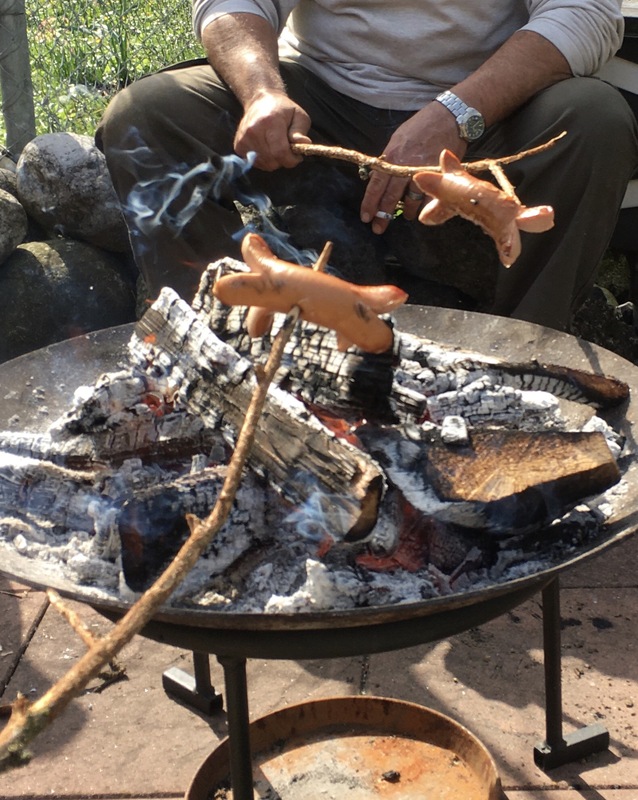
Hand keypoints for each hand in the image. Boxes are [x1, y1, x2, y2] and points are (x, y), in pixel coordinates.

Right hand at [234, 90, 311, 170]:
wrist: (259, 101)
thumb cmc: (282, 109)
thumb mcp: (298, 115)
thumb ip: (301, 131)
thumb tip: (304, 144)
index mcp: (269, 122)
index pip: (280, 152)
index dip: (291, 160)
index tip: (296, 157)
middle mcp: (253, 131)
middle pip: (272, 161)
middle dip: (283, 160)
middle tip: (287, 149)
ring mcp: (243, 139)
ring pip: (265, 164)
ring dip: (274, 161)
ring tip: (276, 147)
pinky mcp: (238, 146)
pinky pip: (255, 163)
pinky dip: (264, 160)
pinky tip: (266, 149)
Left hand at [360, 101, 467, 233]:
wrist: (450, 117)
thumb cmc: (422, 126)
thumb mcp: (398, 140)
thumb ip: (389, 160)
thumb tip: (378, 179)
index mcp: (392, 157)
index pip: (376, 185)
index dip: (370, 203)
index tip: (365, 217)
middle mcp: (405, 166)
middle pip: (391, 197)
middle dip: (383, 216)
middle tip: (378, 229)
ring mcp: (423, 172)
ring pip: (411, 202)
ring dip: (408, 211)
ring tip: (407, 215)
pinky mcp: (439, 176)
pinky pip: (429, 200)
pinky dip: (425, 207)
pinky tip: (424, 209)